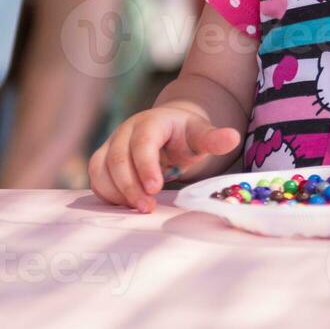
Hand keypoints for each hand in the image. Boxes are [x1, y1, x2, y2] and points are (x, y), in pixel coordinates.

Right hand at [89, 107, 242, 212]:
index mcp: (151, 121)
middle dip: (130, 186)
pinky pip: (97, 178)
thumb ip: (214, 139)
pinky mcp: (103, 160)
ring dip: (116, 193)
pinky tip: (126, 205)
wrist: (170, 131)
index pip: (143, 142)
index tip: (155, 188)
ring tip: (138, 208)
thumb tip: (232, 138)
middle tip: (147, 208)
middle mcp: (126, 130)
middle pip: (118, 158)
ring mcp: (111, 144)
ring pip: (101, 169)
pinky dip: (107, 194)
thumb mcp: (202, 135)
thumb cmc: (186, 135)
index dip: (146, 165)